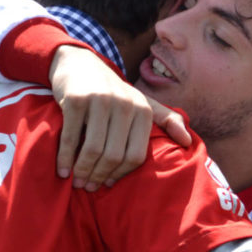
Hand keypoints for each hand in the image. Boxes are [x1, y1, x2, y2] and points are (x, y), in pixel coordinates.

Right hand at [49, 46, 190, 189]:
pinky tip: (62, 170)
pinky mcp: (76, 99)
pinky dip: (65, 158)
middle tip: (87, 187)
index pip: (135, 155)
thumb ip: (165, 119)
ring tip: (75, 182)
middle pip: (114, 155)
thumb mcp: (141, 101)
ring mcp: (100, 101)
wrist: (79, 63)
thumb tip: (188, 142)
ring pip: (94, 149)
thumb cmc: (112, 92)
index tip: (107, 183)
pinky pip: (72, 138)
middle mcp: (125, 104)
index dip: (120, 174)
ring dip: (82, 171)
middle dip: (99, 176)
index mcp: (143, 110)